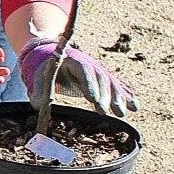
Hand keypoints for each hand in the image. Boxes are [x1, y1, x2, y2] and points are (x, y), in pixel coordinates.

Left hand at [18, 39, 139, 117]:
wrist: (55, 58)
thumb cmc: (45, 70)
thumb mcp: (38, 77)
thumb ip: (37, 90)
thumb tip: (38, 105)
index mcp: (71, 60)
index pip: (83, 69)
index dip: (89, 84)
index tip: (92, 99)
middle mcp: (89, 63)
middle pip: (100, 77)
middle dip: (103, 95)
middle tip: (104, 111)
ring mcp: (99, 70)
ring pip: (111, 82)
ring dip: (118, 98)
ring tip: (121, 114)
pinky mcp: (104, 79)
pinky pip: (118, 86)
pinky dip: (127, 96)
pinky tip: (135, 107)